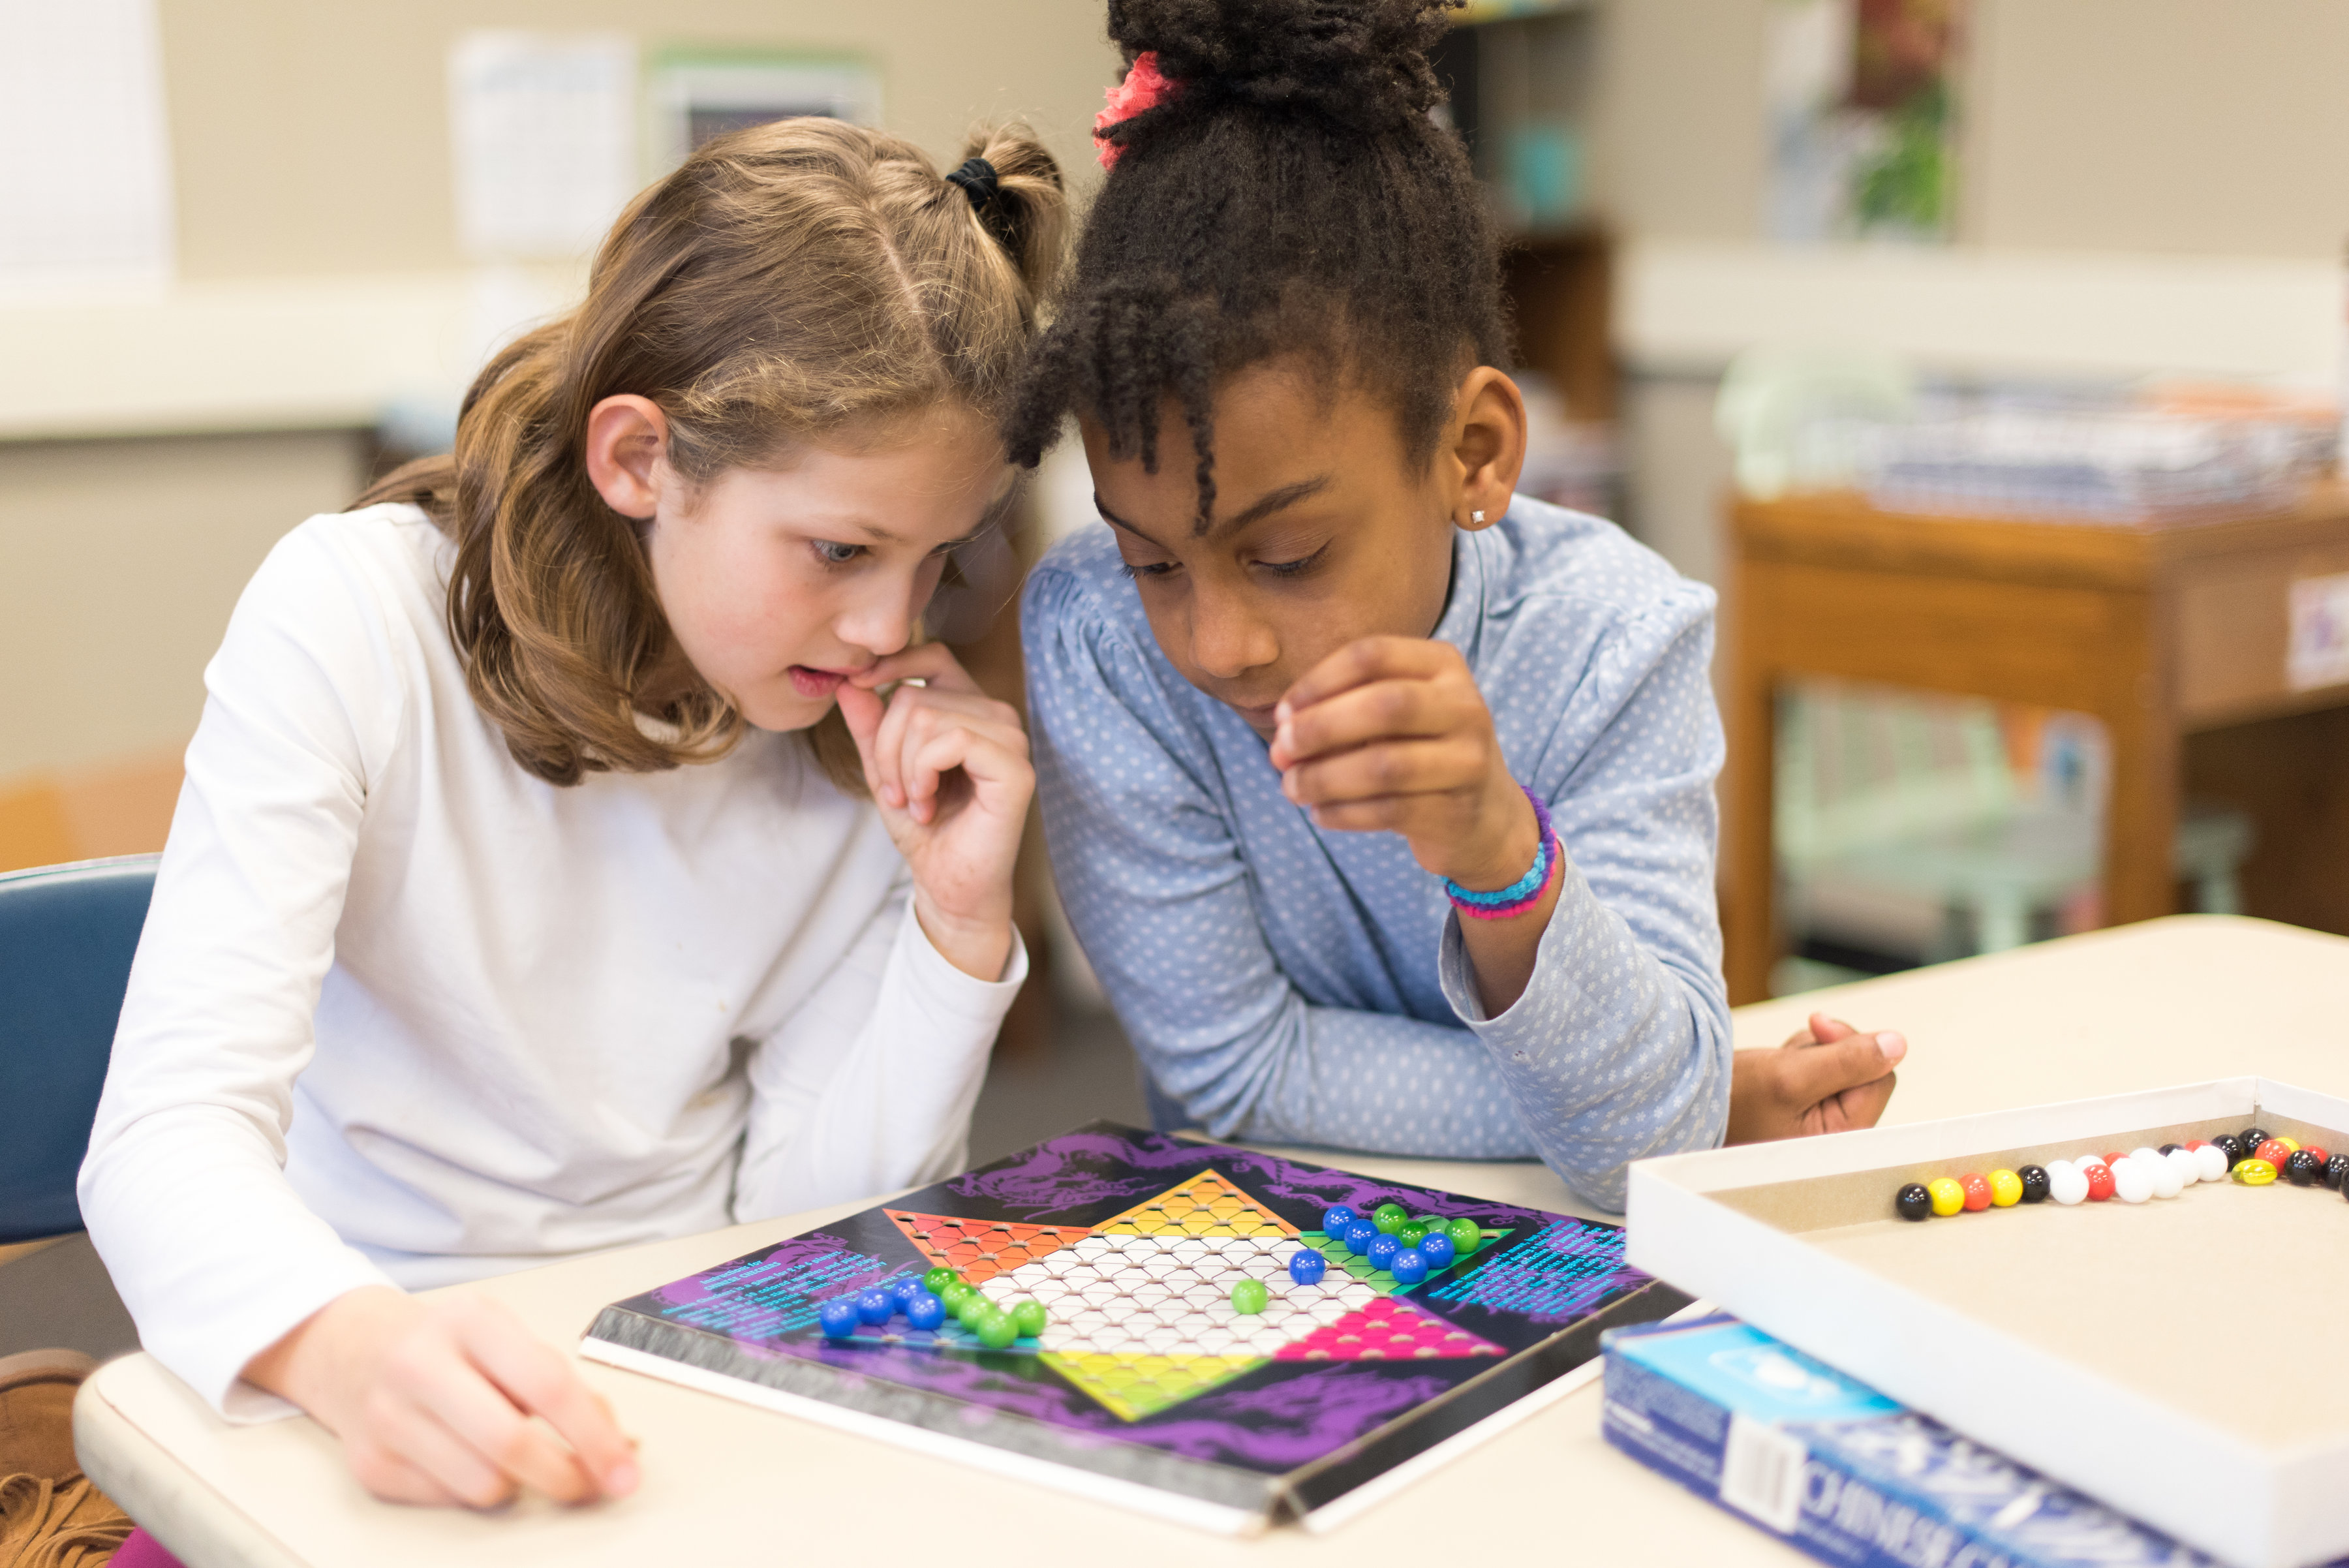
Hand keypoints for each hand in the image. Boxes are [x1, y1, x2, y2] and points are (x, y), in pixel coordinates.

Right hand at [240, 1285, 637, 1508]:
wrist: (352, 1349)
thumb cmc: (448, 1346)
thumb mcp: (504, 1338)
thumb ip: (560, 1381)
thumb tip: (620, 1441)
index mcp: (471, 1322)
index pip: (549, 1386)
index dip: (596, 1436)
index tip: (625, 1470)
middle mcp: (421, 1364)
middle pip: (511, 1444)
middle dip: (565, 1477)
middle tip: (589, 1486)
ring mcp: (388, 1416)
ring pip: (482, 1484)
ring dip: (516, 1484)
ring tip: (514, 1457)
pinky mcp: (370, 1464)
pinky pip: (448, 1500)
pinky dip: (473, 1489)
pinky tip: (466, 1458)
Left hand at [836, 644, 1031, 980]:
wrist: (949, 886)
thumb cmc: (925, 831)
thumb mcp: (885, 770)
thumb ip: (870, 727)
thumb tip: (848, 683)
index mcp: (971, 709)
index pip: (932, 655)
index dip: (892, 664)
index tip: (857, 686)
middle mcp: (997, 716)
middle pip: (913, 695)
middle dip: (885, 748)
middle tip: (897, 793)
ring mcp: (1011, 739)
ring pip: (927, 716)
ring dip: (902, 767)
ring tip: (915, 801)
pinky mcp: (1015, 767)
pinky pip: (952, 739)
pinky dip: (924, 773)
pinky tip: (928, 803)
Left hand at [1267, 637, 1533, 887]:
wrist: (1484, 815)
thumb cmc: (1420, 751)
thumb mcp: (1395, 714)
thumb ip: (1342, 709)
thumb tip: (1283, 731)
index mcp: (1443, 664)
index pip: (1372, 655)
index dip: (1318, 681)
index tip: (1281, 713)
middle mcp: (1465, 705)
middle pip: (1384, 705)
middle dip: (1320, 728)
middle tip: (1279, 752)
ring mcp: (1468, 760)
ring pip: (1385, 765)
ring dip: (1324, 778)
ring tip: (1291, 788)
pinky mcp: (1458, 810)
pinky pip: (1388, 810)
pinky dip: (1343, 812)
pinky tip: (1319, 812)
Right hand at [1726, 1012, 1906, 1142]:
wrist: (1689, 1099)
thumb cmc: (1732, 1101)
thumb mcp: (1790, 1075)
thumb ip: (1848, 1060)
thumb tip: (1897, 1044)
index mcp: (1842, 1135)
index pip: (1880, 1077)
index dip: (1853, 1044)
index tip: (1817, 1026)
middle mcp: (1837, 1131)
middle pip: (1862, 1069)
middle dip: (1826, 1051)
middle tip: (1790, 1056)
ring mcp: (1822, 1119)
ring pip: (1839, 1064)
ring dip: (1809, 1053)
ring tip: (1775, 1067)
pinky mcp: (1807, 1106)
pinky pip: (1819, 1068)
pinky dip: (1799, 1060)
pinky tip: (1774, 1071)